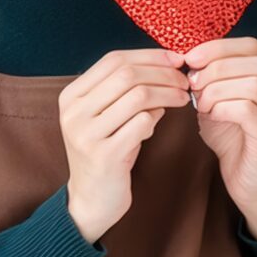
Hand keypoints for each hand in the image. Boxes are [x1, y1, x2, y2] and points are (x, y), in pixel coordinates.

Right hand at [57, 49, 190, 243]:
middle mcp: (74, 112)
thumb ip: (128, 91)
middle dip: (163, 73)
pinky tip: (158, 122)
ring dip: (166, 94)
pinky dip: (155, 118)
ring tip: (181, 98)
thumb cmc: (107, 151)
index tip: (176, 59)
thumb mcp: (109, 116)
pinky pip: (140, 124)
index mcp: (71, 96)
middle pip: (127, 74)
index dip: (149, 55)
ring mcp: (86, 134)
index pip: (114, 60)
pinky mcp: (103, 155)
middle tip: (184, 81)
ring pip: (137, 96)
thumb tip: (169, 63)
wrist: (91, 201)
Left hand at [184, 37, 256, 239]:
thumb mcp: (218, 97)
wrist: (244, 179)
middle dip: (216, 68)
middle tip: (192, 83)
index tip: (190, 58)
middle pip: (255, 61)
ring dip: (217, 89)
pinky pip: (248, 109)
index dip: (219, 47)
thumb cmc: (232, 136)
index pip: (252, 46)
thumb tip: (191, 57)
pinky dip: (222, 107)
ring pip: (253, 83)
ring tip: (201, 104)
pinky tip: (211, 115)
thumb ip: (211, 75)